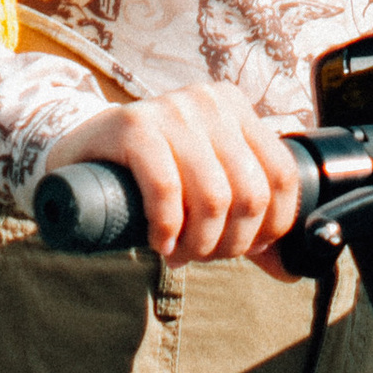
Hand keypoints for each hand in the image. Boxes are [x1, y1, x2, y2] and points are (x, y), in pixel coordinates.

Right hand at [47, 83, 302, 265]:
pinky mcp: (133, 126)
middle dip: (231, 242)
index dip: (271, 227)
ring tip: (180, 252)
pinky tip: (159, 241)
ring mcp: (172, 109)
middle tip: (203, 255)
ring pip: (213, 197)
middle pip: (250, 193)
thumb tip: (289, 270)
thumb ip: (250, 223)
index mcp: (238, 108)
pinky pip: (166, 189)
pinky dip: (167, 229)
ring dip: (198, 243)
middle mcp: (210, 102)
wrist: (83, 151)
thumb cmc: (152, 174)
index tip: (247, 249)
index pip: (282, 177)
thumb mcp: (206, 189)